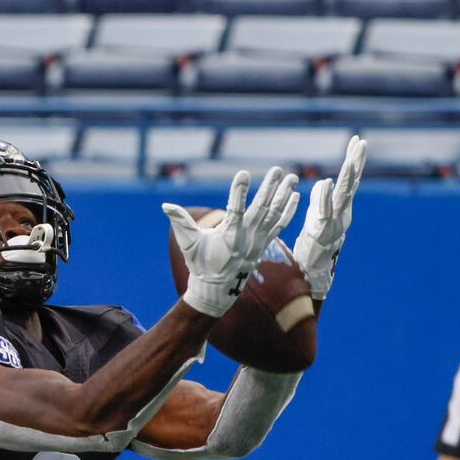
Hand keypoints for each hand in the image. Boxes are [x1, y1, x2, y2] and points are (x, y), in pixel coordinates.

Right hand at [163, 167, 299, 316]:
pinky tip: (294, 196)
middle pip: (261, 209)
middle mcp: (247, 238)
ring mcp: (259, 241)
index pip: (235, 210)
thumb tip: (165, 206)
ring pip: (274, 215)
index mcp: (228, 236)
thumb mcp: (188, 244)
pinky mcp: (264, 244)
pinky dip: (288, 211)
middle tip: (276, 170)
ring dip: (283, 196)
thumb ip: (180, 222)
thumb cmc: (200, 264)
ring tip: (291, 177)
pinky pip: (280, 225)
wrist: (217, 289)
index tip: (243, 173)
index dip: (239, 192)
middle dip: (269, 188)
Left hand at [292, 135, 366, 300]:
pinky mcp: (321, 230)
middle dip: (356, 162)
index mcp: (340, 207)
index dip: (353, 160)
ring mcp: (334, 221)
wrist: (310, 270)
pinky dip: (326, 197)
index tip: (357, 141)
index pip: (349, 179)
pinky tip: (328, 182)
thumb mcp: (316, 217)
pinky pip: (324, 211)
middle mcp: (342, 212)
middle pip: (351, 183)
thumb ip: (321, 200)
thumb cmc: (312, 244)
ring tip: (352, 157)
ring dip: (347, 176)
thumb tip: (324, 183)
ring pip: (343, 195)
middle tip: (362, 142)